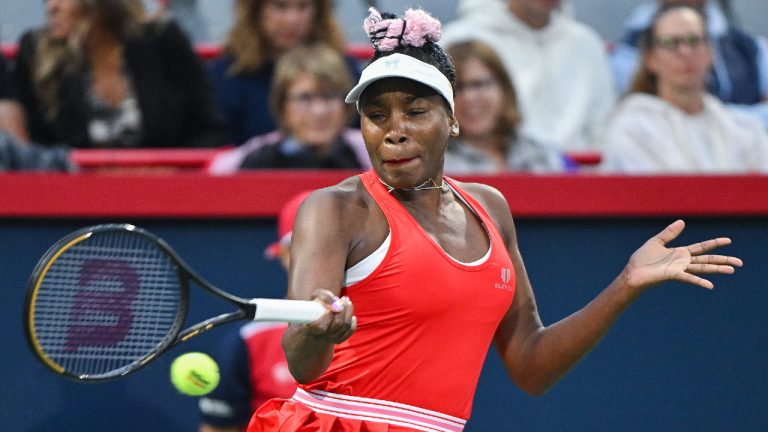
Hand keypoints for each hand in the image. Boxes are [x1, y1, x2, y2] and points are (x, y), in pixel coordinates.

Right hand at [306, 289, 356, 343]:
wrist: (317, 313)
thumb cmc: (316, 303)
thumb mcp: (317, 295)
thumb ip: (325, 297)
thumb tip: (337, 306)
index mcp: (311, 328)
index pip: (321, 327)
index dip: (328, 315)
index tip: (331, 304)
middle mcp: (320, 336)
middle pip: (337, 324)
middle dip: (343, 309)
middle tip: (342, 299)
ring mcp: (330, 339)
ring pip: (345, 326)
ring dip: (349, 312)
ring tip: (346, 302)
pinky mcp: (338, 339)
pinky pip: (349, 331)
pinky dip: (353, 323)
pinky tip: (352, 316)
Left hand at [624, 220, 742, 291]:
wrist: (632, 272)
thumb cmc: (642, 259)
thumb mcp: (656, 241)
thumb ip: (669, 233)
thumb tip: (683, 221)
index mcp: (680, 253)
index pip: (701, 247)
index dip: (714, 243)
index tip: (728, 240)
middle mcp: (682, 262)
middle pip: (707, 260)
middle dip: (723, 260)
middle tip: (740, 263)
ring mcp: (679, 269)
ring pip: (702, 268)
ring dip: (717, 269)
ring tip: (732, 270)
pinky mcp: (673, 275)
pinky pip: (688, 278)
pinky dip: (699, 281)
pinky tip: (710, 285)